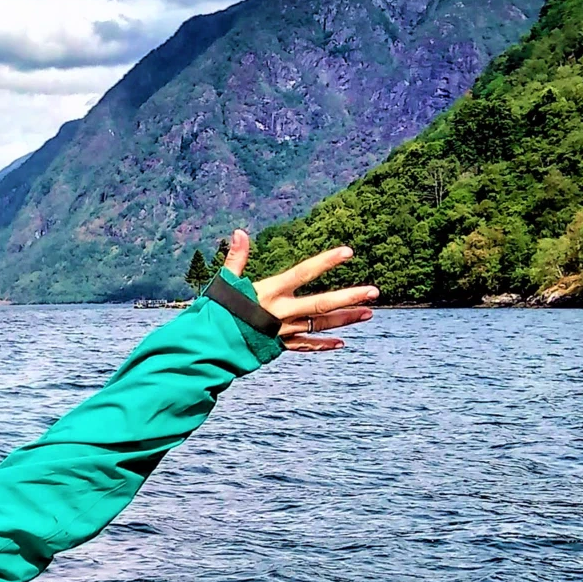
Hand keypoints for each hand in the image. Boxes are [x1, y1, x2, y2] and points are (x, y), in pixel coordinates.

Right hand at [221, 230, 376, 353]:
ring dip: (344, 319)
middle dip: (349, 298)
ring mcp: (282, 331)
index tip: (348, 253)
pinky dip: (322, 344)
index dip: (326, 262)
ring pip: (319, 325)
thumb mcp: (224, 283)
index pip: (303, 273)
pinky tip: (341, 343)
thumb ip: (236, 258)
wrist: (208, 349)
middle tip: (374, 292)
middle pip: (321, 304)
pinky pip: (305, 345)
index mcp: (269, 293)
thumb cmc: (215, 313)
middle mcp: (281, 313)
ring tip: (368, 313)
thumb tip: (240, 232)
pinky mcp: (278, 346)